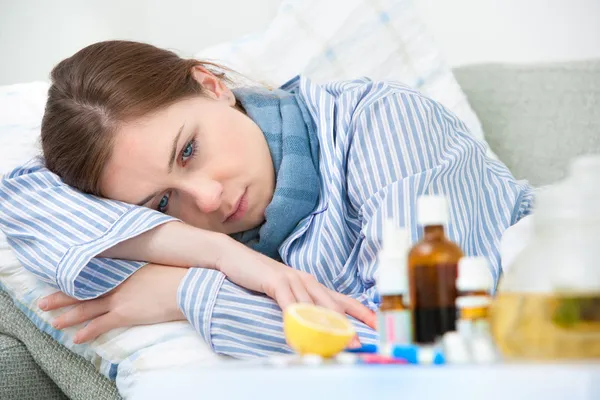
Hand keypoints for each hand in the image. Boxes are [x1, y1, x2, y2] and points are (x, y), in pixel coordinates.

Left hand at [39, 264, 187, 343]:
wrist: (185, 286)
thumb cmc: (176, 274)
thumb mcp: (157, 263)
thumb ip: (142, 265)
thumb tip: (140, 266)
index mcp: (123, 270)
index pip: (93, 275)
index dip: (76, 279)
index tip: (62, 279)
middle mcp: (116, 283)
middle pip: (82, 291)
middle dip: (61, 298)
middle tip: (43, 302)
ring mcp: (118, 298)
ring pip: (86, 308)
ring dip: (68, 316)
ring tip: (54, 322)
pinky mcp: (125, 314)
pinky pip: (100, 324)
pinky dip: (87, 332)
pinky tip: (76, 338)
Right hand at [215, 236, 375, 328]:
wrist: (236, 257)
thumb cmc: (261, 277)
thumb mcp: (286, 293)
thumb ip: (300, 308)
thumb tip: (313, 329)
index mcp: (313, 285)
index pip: (343, 300)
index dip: (362, 313)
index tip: (377, 325)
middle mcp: (308, 281)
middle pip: (334, 306)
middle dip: (347, 327)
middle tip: (357, 344)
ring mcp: (293, 280)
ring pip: (314, 307)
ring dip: (325, 328)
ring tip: (334, 345)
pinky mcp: (276, 281)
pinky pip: (289, 304)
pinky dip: (295, 320)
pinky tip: (298, 333)